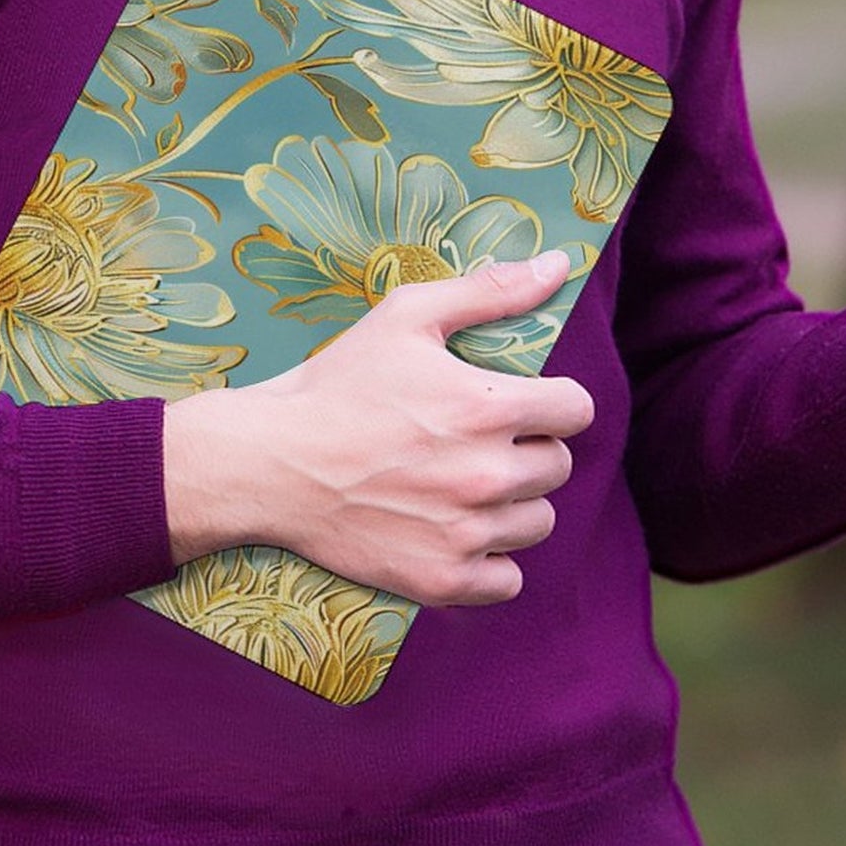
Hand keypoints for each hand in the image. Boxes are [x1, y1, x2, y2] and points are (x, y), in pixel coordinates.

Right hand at [163, 251, 594, 606]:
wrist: (268, 462)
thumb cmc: (335, 384)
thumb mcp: (406, 316)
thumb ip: (490, 291)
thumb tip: (558, 265)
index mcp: (486, 406)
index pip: (576, 410)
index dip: (551, 401)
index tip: (518, 402)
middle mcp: (486, 473)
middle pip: (557, 466)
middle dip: (526, 449)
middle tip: (474, 442)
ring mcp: (465, 531)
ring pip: (537, 522)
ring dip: (511, 504)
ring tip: (462, 486)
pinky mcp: (442, 579)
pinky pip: (508, 579)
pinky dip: (489, 560)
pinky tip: (454, 532)